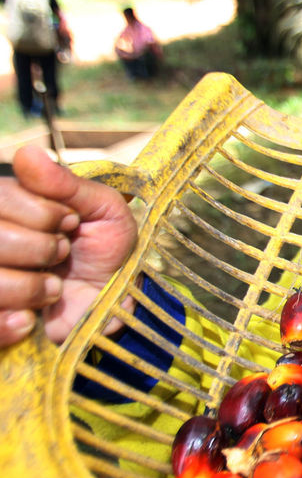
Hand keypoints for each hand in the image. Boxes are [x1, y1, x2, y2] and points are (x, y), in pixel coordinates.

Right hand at [0, 146, 137, 346]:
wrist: (115, 300)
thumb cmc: (106, 248)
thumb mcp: (103, 209)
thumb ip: (67, 184)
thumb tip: (27, 153)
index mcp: (8, 205)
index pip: (2, 198)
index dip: (43, 214)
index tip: (71, 224)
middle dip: (39, 249)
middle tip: (62, 254)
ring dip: (29, 288)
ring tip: (52, 288)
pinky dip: (9, 323)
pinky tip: (30, 318)